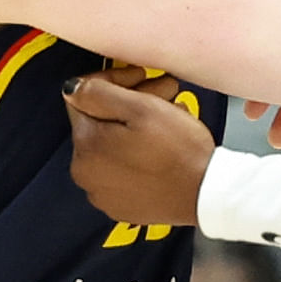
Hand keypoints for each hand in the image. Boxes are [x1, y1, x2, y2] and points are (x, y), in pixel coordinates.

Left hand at [65, 73, 214, 226]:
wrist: (206, 195)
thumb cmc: (179, 152)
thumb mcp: (141, 108)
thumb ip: (99, 92)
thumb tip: (74, 88)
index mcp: (86, 146)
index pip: (82, 98)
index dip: (113, 80)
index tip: (140, 76)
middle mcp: (85, 173)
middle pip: (99, 122)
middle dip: (128, 103)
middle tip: (163, 93)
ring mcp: (101, 193)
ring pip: (112, 145)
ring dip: (134, 128)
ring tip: (168, 119)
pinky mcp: (120, 205)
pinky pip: (122, 169)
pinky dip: (137, 154)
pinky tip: (160, 148)